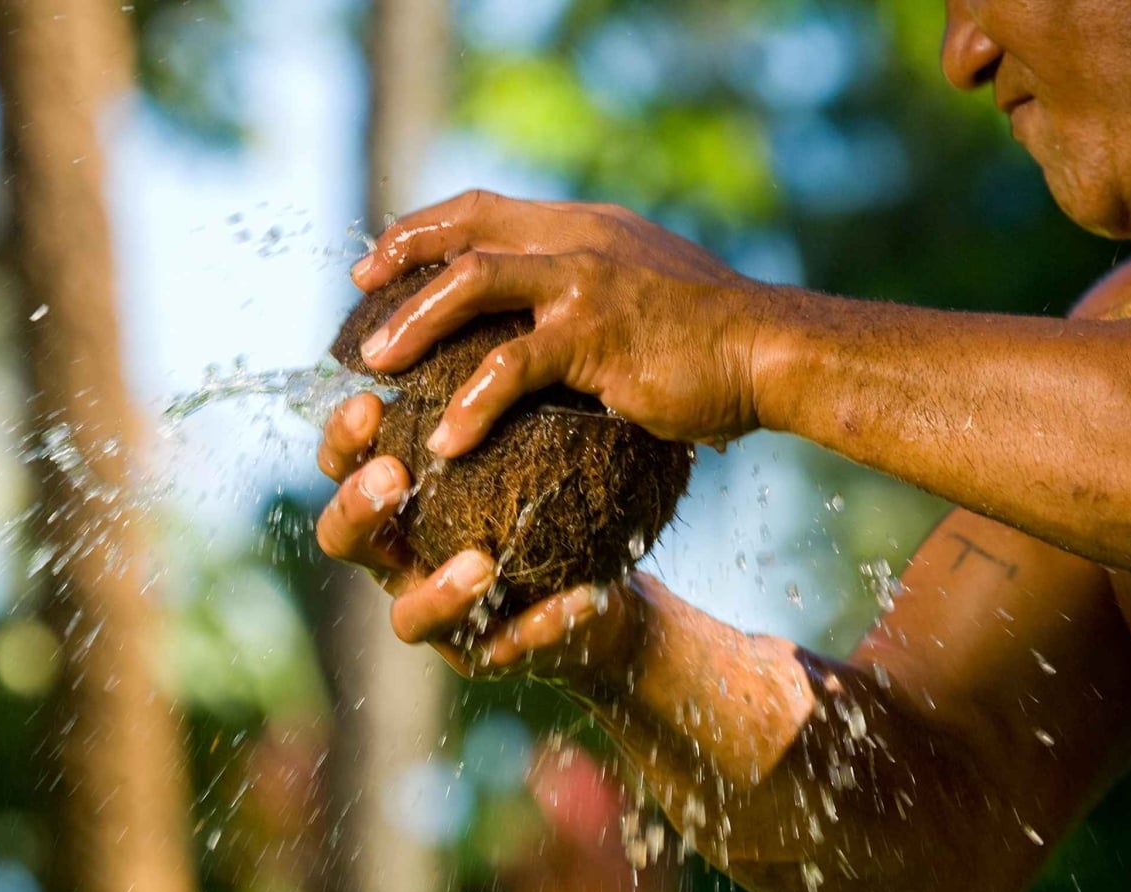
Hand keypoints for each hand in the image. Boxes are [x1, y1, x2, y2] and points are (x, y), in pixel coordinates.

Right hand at [315, 392, 645, 686]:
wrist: (597, 586)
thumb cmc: (544, 497)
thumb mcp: (518, 437)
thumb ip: (491, 389)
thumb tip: (491, 288)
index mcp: (394, 504)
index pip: (343, 467)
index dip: (342, 441)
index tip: (369, 400)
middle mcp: (400, 561)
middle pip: (344, 541)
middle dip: (360, 509)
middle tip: (394, 475)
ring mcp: (441, 618)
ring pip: (408, 619)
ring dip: (440, 589)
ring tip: (482, 562)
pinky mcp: (494, 656)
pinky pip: (508, 648)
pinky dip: (541, 624)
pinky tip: (580, 597)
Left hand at [350, 190, 770, 456]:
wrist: (769, 351)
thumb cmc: (711, 337)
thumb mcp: (645, 290)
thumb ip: (594, 290)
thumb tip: (551, 320)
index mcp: (586, 227)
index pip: (486, 210)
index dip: (426, 228)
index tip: (384, 258)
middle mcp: (578, 240)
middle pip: (466, 232)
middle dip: (403, 258)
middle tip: (361, 296)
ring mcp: (584, 283)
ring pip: (472, 286)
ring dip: (416, 324)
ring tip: (379, 369)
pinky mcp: (593, 336)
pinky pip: (511, 367)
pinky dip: (472, 404)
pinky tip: (449, 441)